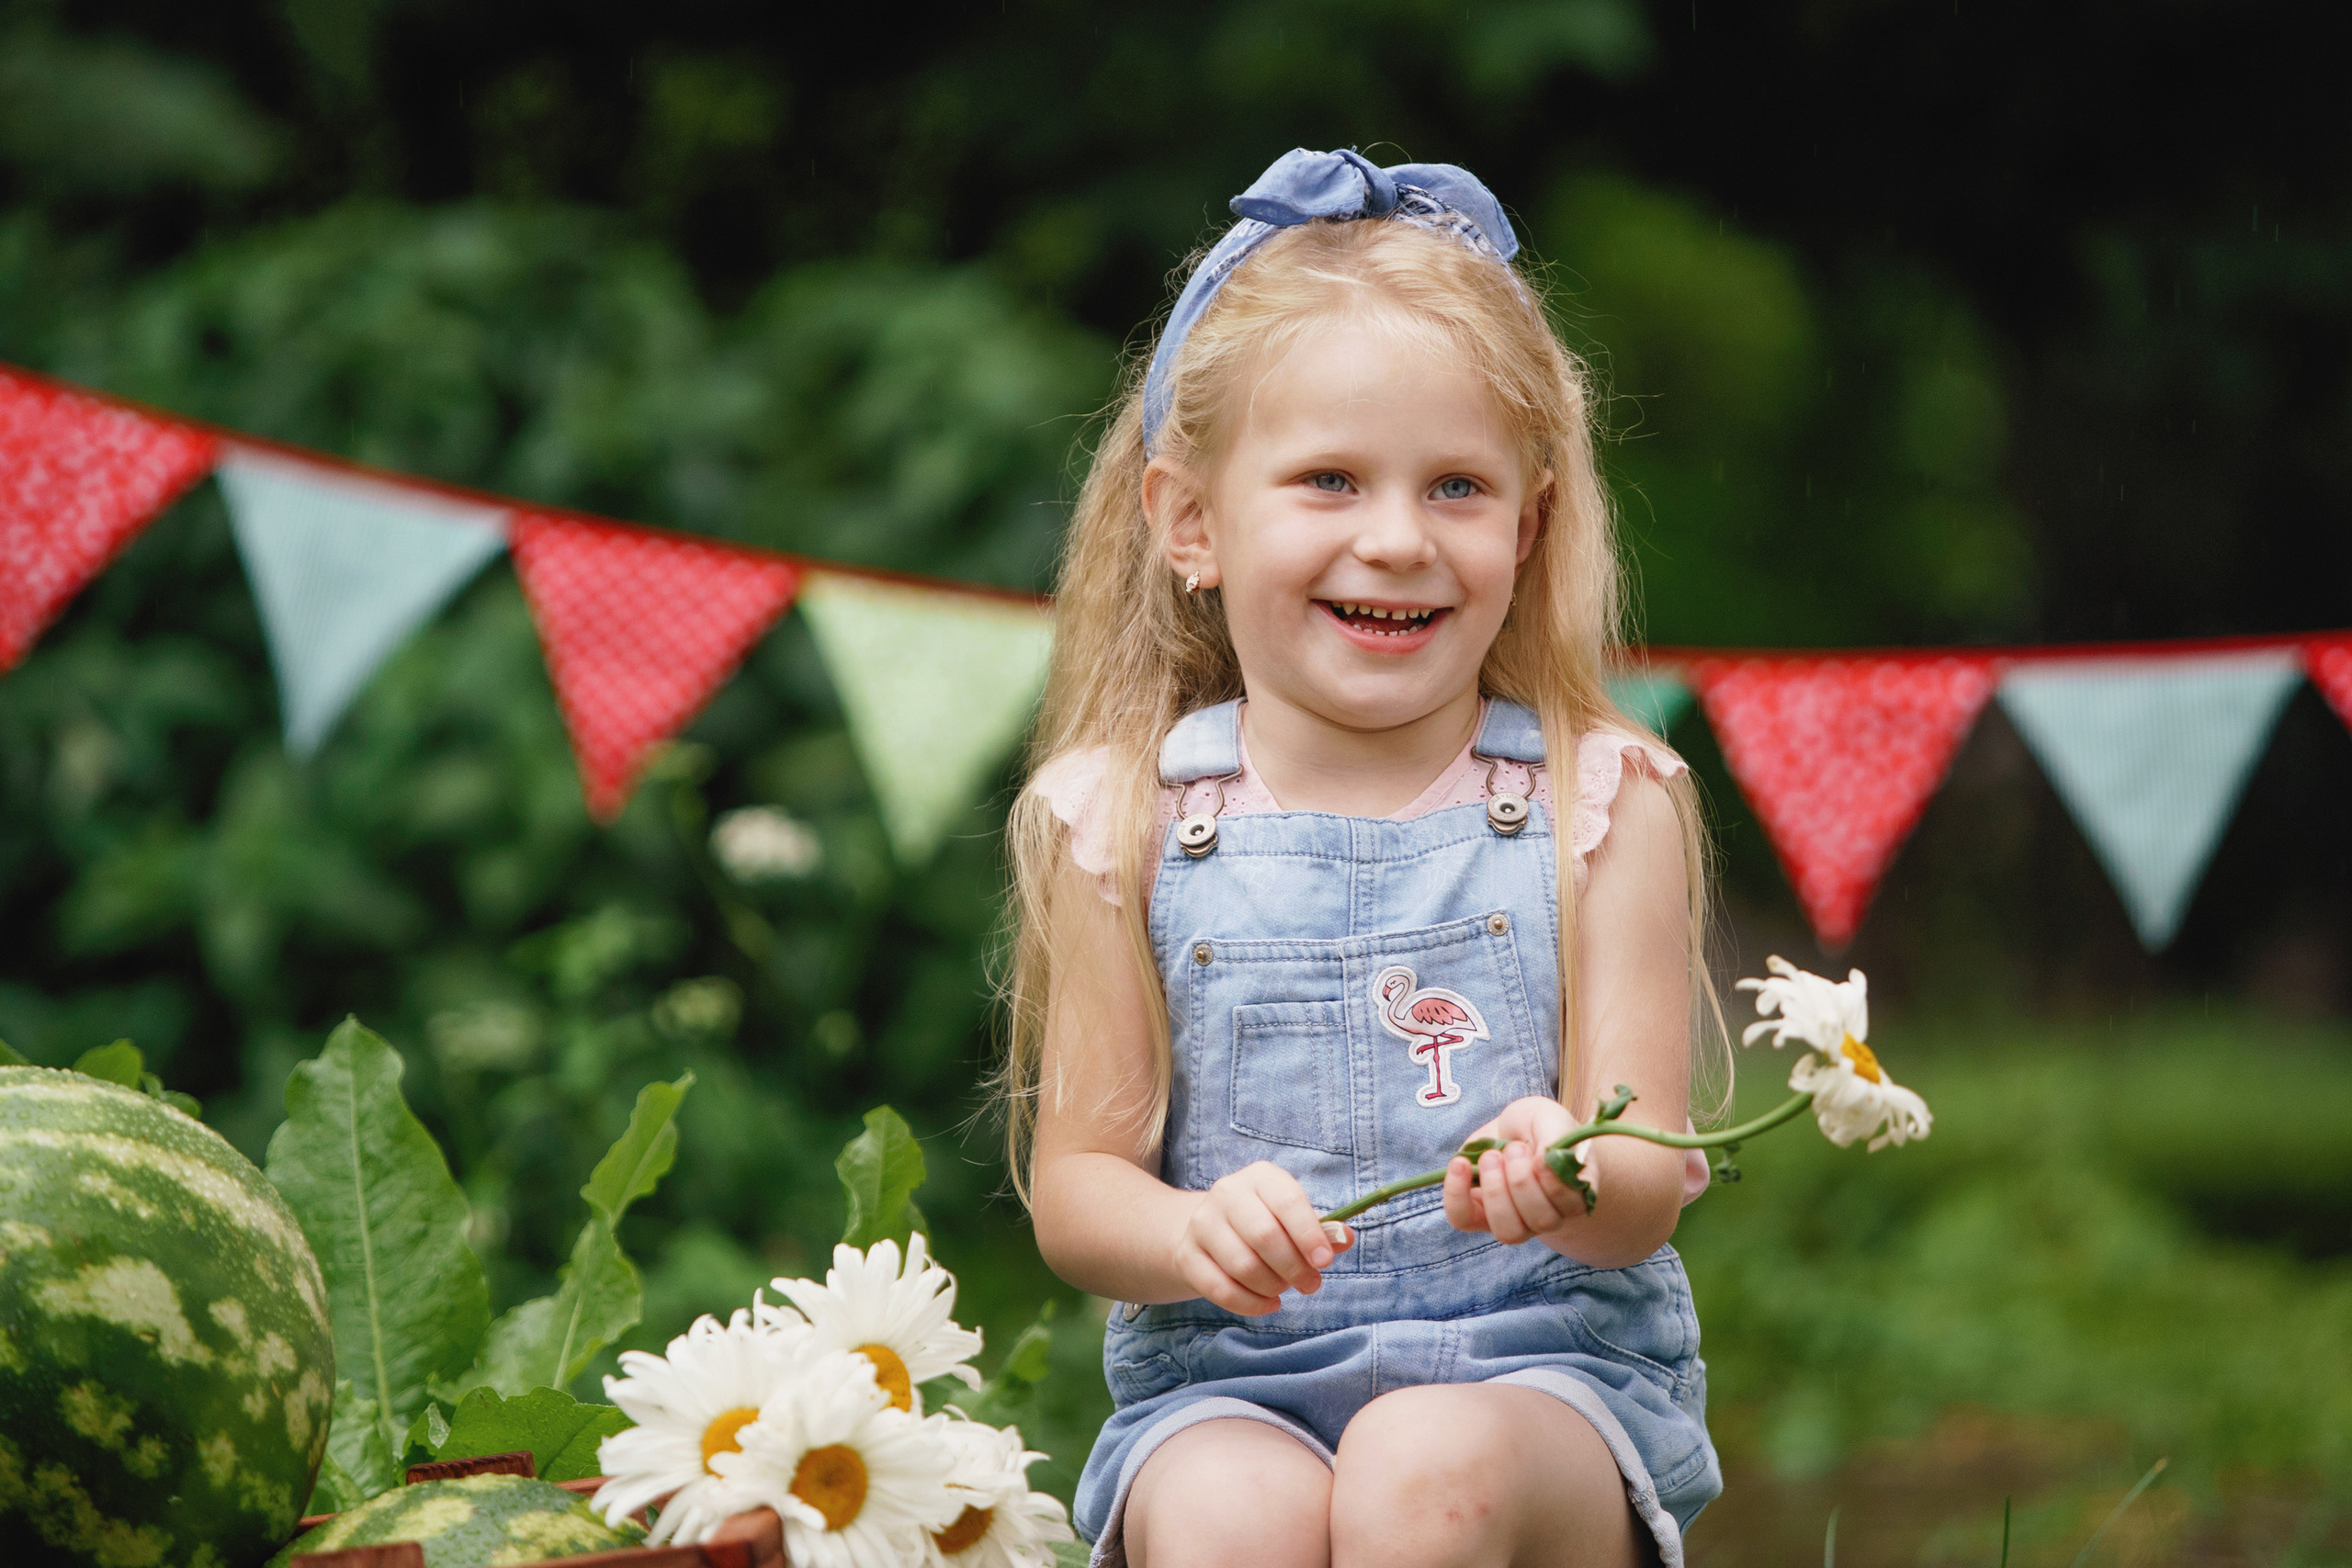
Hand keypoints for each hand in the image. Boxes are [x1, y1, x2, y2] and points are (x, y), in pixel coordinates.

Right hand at [1174, 1162, 1352, 1314]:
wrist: (1211, 1229)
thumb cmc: (1266, 1222)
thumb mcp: (1294, 1217)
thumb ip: (1323, 1229)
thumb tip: (1345, 1238)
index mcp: (1261, 1177)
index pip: (1287, 1201)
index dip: (1309, 1234)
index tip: (1324, 1261)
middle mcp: (1227, 1192)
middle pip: (1264, 1236)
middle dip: (1294, 1268)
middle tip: (1310, 1284)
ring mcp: (1202, 1223)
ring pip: (1243, 1266)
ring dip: (1272, 1287)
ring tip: (1284, 1289)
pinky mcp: (1186, 1254)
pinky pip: (1220, 1289)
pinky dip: (1250, 1304)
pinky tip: (1267, 1304)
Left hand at [1442, 1095, 1583, 1245]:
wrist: (1513, 1129)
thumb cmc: (1539, 1126)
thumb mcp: (1549, 1118)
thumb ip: (1555, 1137)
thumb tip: (1545, 1161)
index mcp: (1573, 1193)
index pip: (1572, 1206)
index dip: (1553, 1183)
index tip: (1538, 1153)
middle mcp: (1548, 1216)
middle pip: (1541, 1222)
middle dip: (1521, 1180)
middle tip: (1513, 1148)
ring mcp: (1513, 1221)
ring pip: (1508, 1231)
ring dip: (1496, 1192)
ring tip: (1491, 1156)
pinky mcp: (1477, 1215)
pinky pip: (1463, 1219)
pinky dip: (1457, 1193)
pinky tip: (1460, 1164)